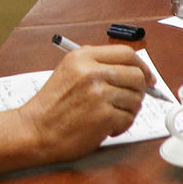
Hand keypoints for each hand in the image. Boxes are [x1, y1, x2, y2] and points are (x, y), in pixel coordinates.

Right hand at [17, 45, 151, 161]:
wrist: (35, 130)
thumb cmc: (52, 106)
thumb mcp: (68, 71)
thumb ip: (96, 65)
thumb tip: (132, 69)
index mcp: (83, 57)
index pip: (126, 53)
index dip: (142, 66)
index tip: (147, 77)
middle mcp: (92, 71)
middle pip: (136, 75)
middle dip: (139, 91)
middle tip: (130, 101)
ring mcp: (99, 93)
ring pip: (135, 99)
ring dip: (128, 111)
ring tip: (109, 116)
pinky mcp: (103, 115)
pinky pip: (128, 118)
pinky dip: (121, 126)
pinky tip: (105, 127)